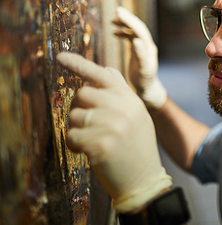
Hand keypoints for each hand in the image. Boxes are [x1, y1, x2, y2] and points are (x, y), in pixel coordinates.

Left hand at [57, 52, 171, 212]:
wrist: (144, 180)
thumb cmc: (136, 148)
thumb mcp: (137, 116)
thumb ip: (121, 94)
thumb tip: (106, 69)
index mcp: (132, 100)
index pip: (104, 75)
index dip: (80, 64)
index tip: (60, 57)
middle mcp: (124, 108)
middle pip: (83, 93)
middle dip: (80, 108)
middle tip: (90, 125)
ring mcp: (113, 126)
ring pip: (74, 115)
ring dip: (77, 129)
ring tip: (93, 141)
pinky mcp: (100, 144)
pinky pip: (71, 136)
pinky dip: (74, 145)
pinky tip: (88, 152)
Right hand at [112, 7, 166, 109]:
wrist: (147, 89)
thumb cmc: (145, 82)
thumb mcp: (143, 70)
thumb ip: (141, 56)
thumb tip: (136, 40)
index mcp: (149, 48)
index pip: (140, 30)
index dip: (130, 21)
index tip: (119, 13)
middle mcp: (148, 46)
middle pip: (138, 28)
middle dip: (128, 19)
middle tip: (117, 11)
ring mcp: (143, 48)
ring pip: (135, 31)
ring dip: (125, 24)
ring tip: (113, 20)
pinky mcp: (138, 51)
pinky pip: (131, 37)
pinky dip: (124, 32)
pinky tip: (115, 32)